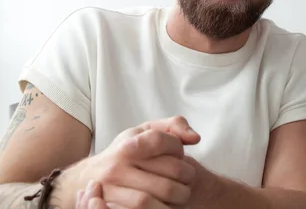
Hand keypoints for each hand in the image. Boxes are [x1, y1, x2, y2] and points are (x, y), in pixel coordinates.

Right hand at [57, 116, 200, 208]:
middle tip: (189, 177)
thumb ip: (174, 126)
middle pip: (168, 172)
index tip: (179, 153)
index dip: (177, 147)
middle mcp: (116, 167)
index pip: (160, 140)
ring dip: (177, 197)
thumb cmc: (127, 151)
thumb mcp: (146, 131)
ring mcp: (111, 191)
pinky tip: (166, 204)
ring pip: (154, 198)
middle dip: (187, 175)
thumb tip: (195, 138)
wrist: (89, 176)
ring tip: (181, 193)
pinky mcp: (111, 207)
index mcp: (127, 145)